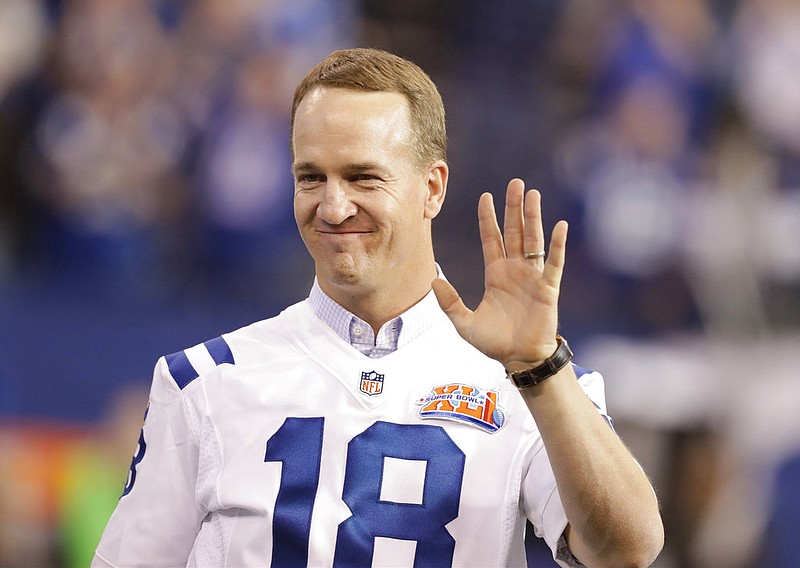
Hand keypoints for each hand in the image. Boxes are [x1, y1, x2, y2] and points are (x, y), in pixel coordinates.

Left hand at [432, 178, 567, 370]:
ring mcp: (532, 277)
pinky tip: (559, 226)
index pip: (492, 238)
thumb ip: (450, 302)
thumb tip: (433, 280)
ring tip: (532, 194)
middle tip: (515, 183)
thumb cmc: (495, 342)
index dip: (489, 218)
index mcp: (495, 274)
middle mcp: (515, 270)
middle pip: (514, 231)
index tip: (486, 196)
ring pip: (533, 240)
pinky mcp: (548, 288)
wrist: (519, 359)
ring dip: (533, 217)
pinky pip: (553, 263)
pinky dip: (556, 245)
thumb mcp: (465, 323)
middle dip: (513, 207)